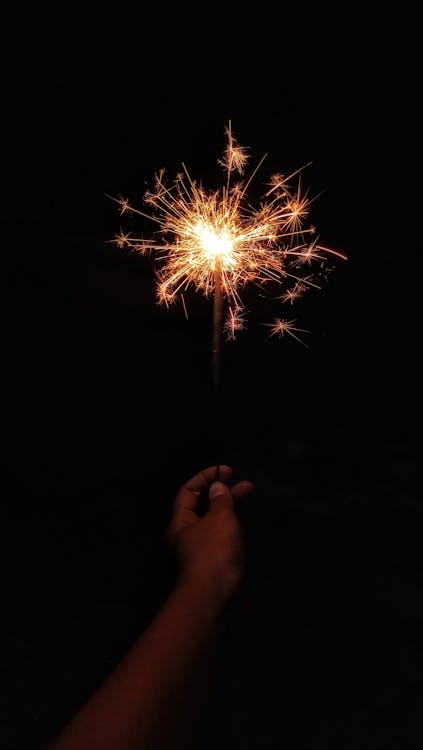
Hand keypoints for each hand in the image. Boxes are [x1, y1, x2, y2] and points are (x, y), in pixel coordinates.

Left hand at [166, 465, 253, 604]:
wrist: (214, 597)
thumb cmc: (213, 552)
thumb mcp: (220, 519)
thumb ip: (221, 500)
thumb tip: (217, 487)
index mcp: (180, 521)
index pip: (188, 491)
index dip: (205, 477)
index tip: (226, 471)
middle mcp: (186, 534)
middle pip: (203, 506)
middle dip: (223, 493)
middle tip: (245, 484)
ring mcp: (199, 550)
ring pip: (214, 522)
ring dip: (229, 509)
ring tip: (248, 500)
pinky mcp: (213, 563)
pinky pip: (221, 539)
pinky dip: (232, 528)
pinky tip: (243, 527)